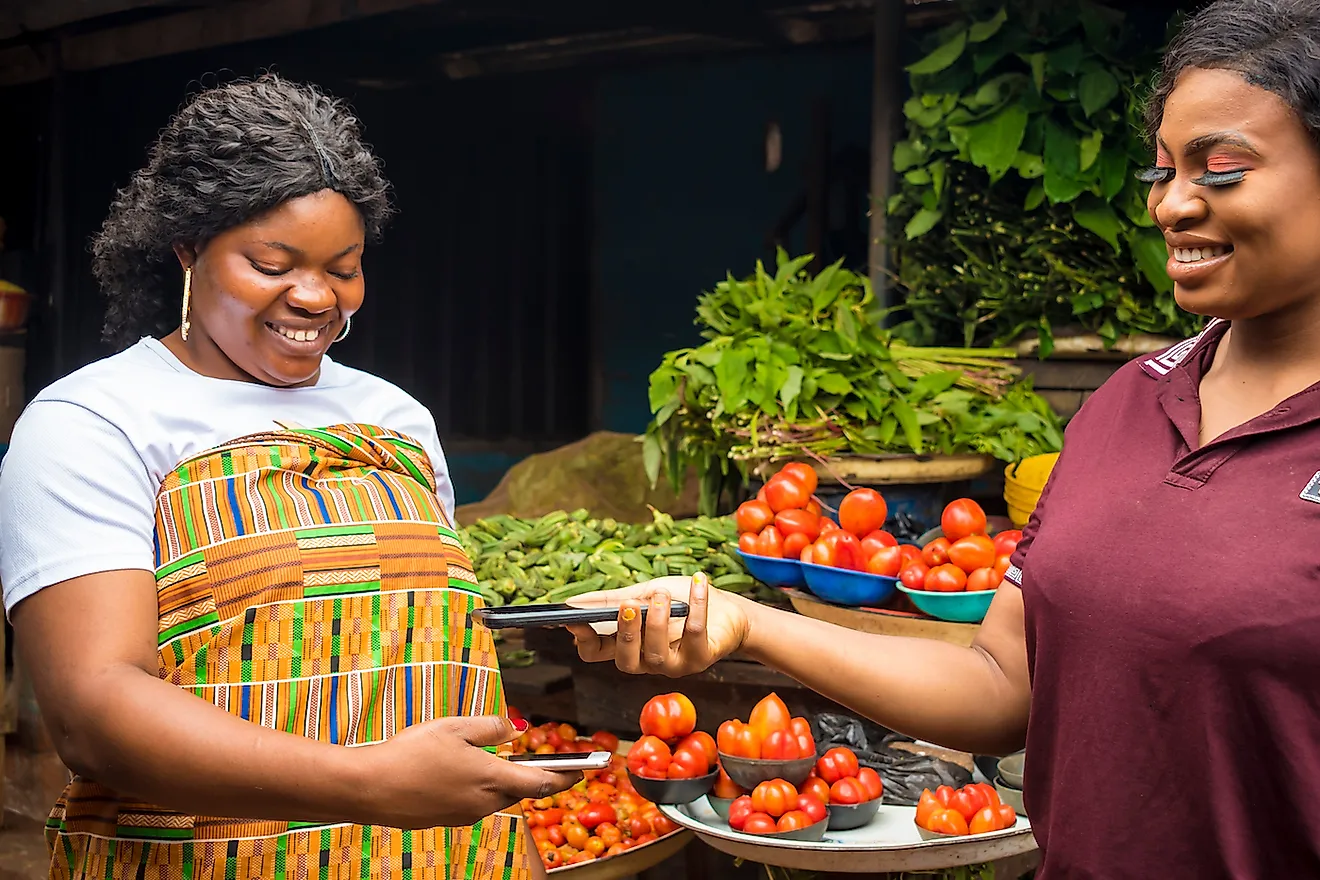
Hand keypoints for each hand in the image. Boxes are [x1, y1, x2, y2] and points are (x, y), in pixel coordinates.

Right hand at [359, 715, 581, 828]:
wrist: (369, 788)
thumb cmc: (410, 753)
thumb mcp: (454, 727)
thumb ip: (489, 727)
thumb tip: (514, 728)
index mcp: (491, 778)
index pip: (542, 782)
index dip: (567, 776)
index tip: (584, 771)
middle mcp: (483, 803)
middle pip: (520, 791)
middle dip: (534, 777)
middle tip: (546, 763)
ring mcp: (464, 815)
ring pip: (496, 798)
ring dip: (503, 782)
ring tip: (498, 762)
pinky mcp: (445, 819)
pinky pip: (473, 804)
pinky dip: (478, 789)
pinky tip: (462, 773)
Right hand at [567, 573, 750, 676]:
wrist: (727, 611)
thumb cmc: (681, 602)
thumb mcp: (643, 595)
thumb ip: (612, 600)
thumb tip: (573, 601)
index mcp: (628, 645)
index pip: (596, 654)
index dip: (583, 640)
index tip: (576, 618)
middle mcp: (647, 661)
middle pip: (625, 661)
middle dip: (625, 634)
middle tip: (628, 606)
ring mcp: (674, 665)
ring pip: (656, 655)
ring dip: (657, 621)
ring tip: (661, 595)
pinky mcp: (700, 659)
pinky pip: (694, 635)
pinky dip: (696, 605)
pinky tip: (698, 583)